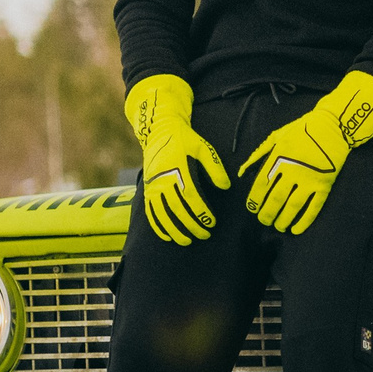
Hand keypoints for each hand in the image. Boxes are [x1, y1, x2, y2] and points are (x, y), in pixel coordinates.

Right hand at [127, 75, 227, 244]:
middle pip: (177, 209)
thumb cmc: (184, 140)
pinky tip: (167, 237)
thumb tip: (226, 186)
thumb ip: (214, 167)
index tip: (212, 222)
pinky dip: (158, 226)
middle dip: (191, 225)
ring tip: (187, 241)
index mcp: (177, 168)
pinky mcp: (146, 189)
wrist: (158, 131)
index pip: (190, 196)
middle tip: (204, 235)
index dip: (201, 212)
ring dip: (174, 230)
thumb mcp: (202, 147)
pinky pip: (150, 212)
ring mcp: (152, 186)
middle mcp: (162, 179)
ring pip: (162, 214)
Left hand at [237, 72, 372, 233]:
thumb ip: (257, 155)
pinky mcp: (325, 185)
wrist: (333, 126)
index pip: (261, 184)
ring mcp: (310, 179)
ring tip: (278, 227)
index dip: (255, 200)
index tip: (252, 209)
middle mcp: (293, 170)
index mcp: (279, 157)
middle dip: (267, 214)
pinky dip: (304, 221)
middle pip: (276, 199)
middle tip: (263, 221)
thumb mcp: (276, 136)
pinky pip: (314, 207)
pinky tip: (296, 229)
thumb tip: (240, 172)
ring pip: (293, 206)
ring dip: (283, 220)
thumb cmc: (302, 130)